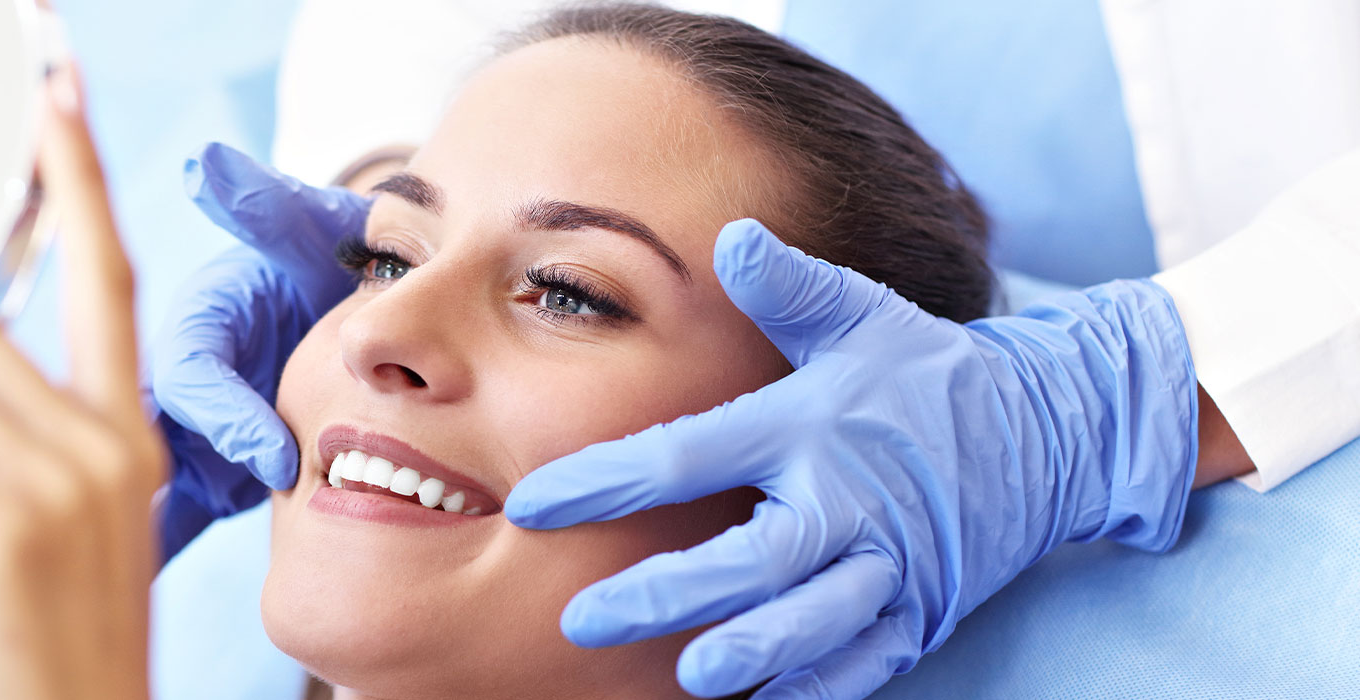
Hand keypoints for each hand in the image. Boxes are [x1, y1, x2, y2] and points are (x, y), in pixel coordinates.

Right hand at [150, 144, 368, 553]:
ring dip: (145, 529)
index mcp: (197, 323)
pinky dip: (152, 549)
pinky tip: (131, 601)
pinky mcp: (198, 474)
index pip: (193, 372)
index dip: (228, 415)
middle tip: (192, 548)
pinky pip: (166, 515)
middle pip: (150, 436)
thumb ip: (269, 208)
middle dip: (165, 492)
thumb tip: (210, 168)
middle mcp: (177, 378)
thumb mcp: (302, 232)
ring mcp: (182, 432)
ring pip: (144, 483)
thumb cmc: (318, 264)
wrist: (336, 306)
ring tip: (136, 583)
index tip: (277, 456)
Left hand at [505, 219, 1199, 698]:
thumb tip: (730, 236)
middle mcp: (849, 499)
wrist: (1053, 429)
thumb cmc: (927, 370)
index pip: (692, 453)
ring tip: (689, 676)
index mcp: (810, 425)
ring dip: (754, 650)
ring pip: (815, 619)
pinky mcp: (923, 612)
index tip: (532, 503)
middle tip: (584, 619)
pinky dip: (822, 686)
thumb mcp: (863, 315)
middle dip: (668, 592)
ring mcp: (891, 564)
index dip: (609, 480)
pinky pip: (868, 661)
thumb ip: (790, 287)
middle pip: (753, 556)